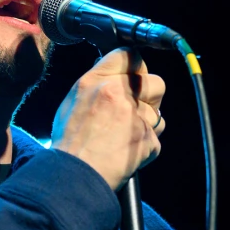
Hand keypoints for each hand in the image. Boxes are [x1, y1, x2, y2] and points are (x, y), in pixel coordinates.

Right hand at [51, 47, 165, 189]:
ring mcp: (135, 116)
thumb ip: (96, 85)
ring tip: (126, 135)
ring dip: (148, 123)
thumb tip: (112, 77)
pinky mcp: (147, 138)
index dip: (136, 66)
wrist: (75, 174)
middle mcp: (118, 93)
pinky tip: (126, 151)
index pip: (129, 55)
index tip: (135, 75)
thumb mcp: (72, 101)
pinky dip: (145, 146)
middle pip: (156, 82)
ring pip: (159, 113)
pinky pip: (155, 138)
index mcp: (96, 80)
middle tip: (136, 108)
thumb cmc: (70, 143)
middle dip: (151, 95)